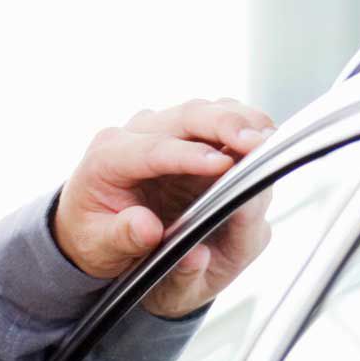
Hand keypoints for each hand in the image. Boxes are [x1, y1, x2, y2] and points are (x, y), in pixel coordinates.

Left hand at [52, 99, 275, 318]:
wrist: (88, 224)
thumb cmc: (93, 236)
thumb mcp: (99, 248)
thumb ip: (121, 237)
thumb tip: (148, 227)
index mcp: (106, 158)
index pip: (152, 150)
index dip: (189, 155)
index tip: (221, 165)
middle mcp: (133, 134)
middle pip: (185, 117)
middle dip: (225, 127)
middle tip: (260, 144)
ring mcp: (160, 129)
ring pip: (206, 112)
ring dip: (242, 123)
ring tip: (270, 142)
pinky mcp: (184, 134)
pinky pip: (218, 120)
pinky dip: (244, 128)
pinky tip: (265, 142)